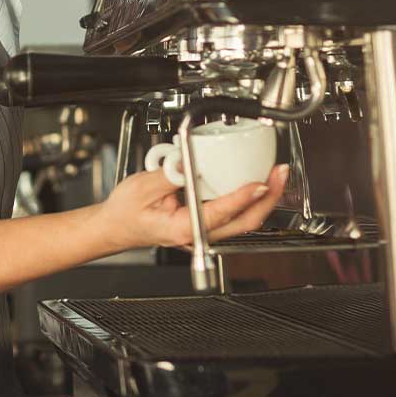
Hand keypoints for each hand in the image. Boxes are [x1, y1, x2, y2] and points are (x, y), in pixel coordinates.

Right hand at [94, 163, 289, 253]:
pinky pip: (234, 216)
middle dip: (268, 198)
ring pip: (243, 221)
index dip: (244, 197)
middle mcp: (198, 236)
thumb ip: (168, 174)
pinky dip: (248, 200)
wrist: (115, 227)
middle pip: (244, 221)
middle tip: (280, 175)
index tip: (261, 182)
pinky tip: (255, 184)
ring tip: (274, 176)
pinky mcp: (205, 225)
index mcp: (183, 228)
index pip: (221, 212)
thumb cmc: (124, 213)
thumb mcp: (141, 187)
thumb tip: (187, 161)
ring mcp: (204, 233)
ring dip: (262, 199)